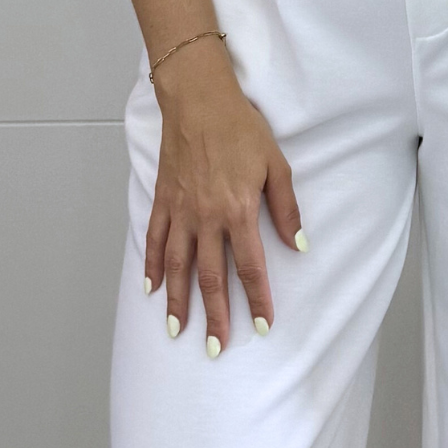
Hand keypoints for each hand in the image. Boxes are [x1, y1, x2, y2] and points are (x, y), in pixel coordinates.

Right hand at [144, 48, 303, 352]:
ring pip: (177, 266)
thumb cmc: (241, 128)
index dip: (257, 300)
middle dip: (215, 315)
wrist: (199, 99)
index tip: (262, 327)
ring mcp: (180, 211)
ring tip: (177, 330)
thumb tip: (298, 245)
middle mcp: (206, 217)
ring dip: (178, 301)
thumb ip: (286, 208)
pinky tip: (150, 289)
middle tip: (215, 348)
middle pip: (211, 277)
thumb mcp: (276, 164)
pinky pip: (154, 239)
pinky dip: (150, 266)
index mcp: (238, 211)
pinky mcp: (162, 200)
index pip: (249, 266)